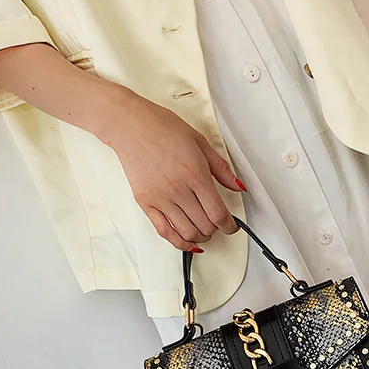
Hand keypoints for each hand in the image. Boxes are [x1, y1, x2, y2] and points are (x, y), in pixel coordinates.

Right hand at [100, 89, 242, 250]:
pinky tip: (188, 243)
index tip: (232, 227)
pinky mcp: (146, 203)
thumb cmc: (163, 129)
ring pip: (187, 233)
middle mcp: (178, 190)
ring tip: (203, 231)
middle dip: (216, 229)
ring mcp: (161, 199)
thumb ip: (221, 169)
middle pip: (205, 226)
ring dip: (200, 238)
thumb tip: (238, 187)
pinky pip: (165, 232)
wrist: (130, 125)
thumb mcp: (200, 143)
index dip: (229, 226)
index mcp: (196, 175)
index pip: (218, 214)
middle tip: (218, 224)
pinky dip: (179, 243)